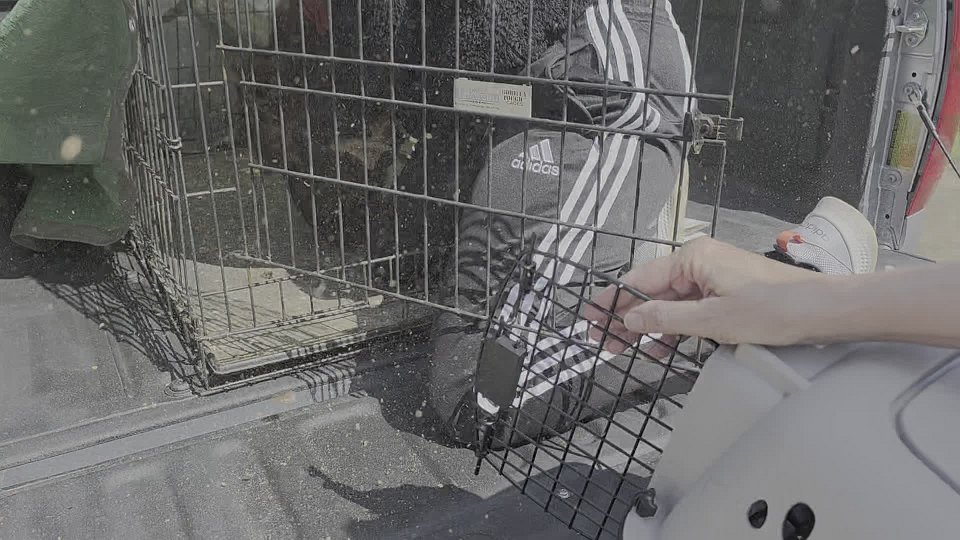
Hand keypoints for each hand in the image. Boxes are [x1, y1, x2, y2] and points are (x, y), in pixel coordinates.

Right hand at [584, 237, 829, 347]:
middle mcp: (700, 262)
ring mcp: (713, 277)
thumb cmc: (775, 309)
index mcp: (693, 258)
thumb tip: (631, 318)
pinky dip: (671, 327)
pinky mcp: (725, 293)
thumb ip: (666, 318)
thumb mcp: (713, 319)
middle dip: (625, 317)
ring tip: (623, 348)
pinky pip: (688, 309)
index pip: (639, 279)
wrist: (822, 312)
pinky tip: (657, 346)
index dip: (611, 302)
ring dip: (646, 325)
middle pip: (651, 290)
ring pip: (668, 302)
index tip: (591, 319)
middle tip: (603, 340)